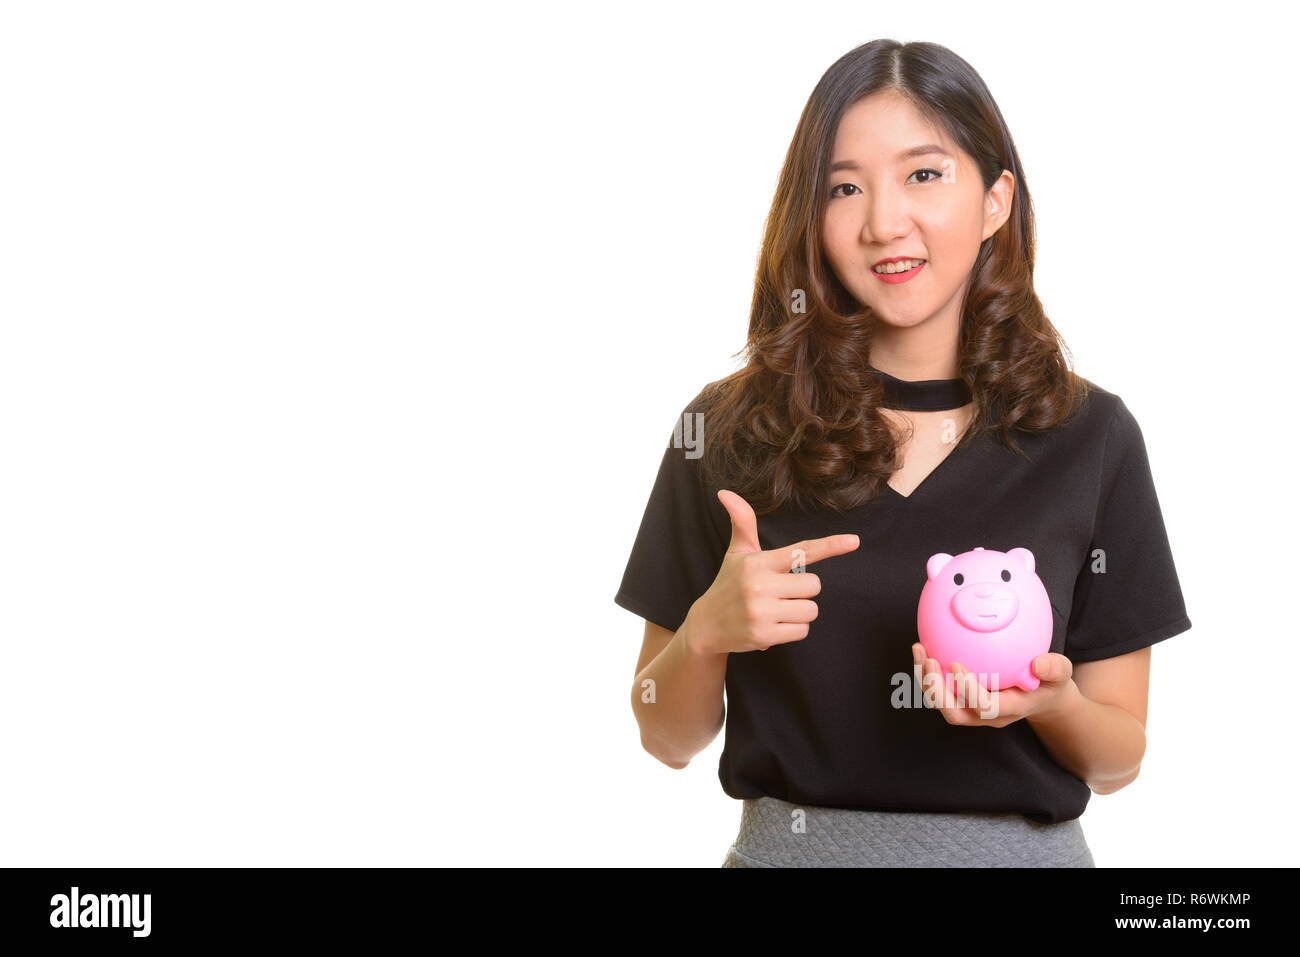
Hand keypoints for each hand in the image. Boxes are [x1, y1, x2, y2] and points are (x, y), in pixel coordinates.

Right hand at [682, 489, 859, 655]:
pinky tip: (773, 626)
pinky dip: (792, 630)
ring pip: (811, 610)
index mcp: (758, 562)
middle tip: (781, 592)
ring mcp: (760, 612)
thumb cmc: (729, 583)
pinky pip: (801, 631)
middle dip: (803, 590)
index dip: (830, 545)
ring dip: (799, 612)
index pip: (800, 551)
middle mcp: (759, 585)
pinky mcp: (763, 636)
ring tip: (776, 611)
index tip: (854, 541)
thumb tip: (725, 492)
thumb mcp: (737, 552)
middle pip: (814, 585)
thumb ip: (742, 522)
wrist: (706, 625)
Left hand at [910, 643, 1079, 727]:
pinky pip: (940, 691)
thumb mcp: (1061, 674)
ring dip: (926, 680)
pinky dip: (928, 673)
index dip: (967, 690)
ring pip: (942, 704)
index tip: (956, 663)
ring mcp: (972, 710)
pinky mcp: (962, 701)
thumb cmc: (1049, 682)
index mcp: (1009, 709)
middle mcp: (986, 715)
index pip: (984, 707)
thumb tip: (1039, 663)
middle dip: (937, 690)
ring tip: (919, 650)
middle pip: (955, 713)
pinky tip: (923, 648)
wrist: (1041, 696)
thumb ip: (1055, 669)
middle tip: (929, 660)